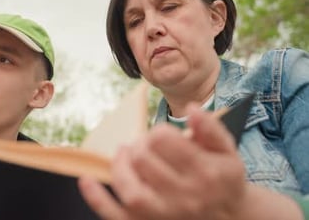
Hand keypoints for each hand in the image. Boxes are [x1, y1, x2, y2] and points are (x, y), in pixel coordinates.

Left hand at [79, 105, 246, 219]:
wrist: (231, 219)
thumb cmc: (224, 180)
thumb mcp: (227, 151)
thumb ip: (210, 128)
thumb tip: (191, 108)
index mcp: (205, 173)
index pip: (163, 140)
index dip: (157, 132)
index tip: (162, 136)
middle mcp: (186, 197)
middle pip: (143, 160)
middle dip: (139, 145)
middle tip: (145, 146)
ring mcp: (165, 215)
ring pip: (130, 188)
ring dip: (119, 166)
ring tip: (125, 155)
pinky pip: (116, 216)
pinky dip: (98, 199)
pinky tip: (87, 180)